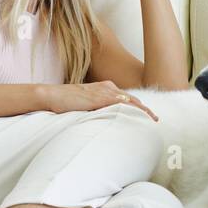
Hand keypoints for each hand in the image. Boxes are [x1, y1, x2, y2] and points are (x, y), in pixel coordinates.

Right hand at [42, 81, 157, 119]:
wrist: (51, 95)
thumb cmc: (64, 102)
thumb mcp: (84, 105)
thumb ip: (95, 109)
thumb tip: (102, 120)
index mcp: (105, 87)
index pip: (126, 97)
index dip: (138, 106)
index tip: (147, 115)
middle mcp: (108, 87)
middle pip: (133, 98)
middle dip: (145, 109)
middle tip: (156, 119)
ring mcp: (105, 91)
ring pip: (132, 100)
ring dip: (144, 110)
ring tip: (154, 120)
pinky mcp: (101, 98)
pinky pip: (123, 103)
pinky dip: (135, 109)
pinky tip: (142, 116)